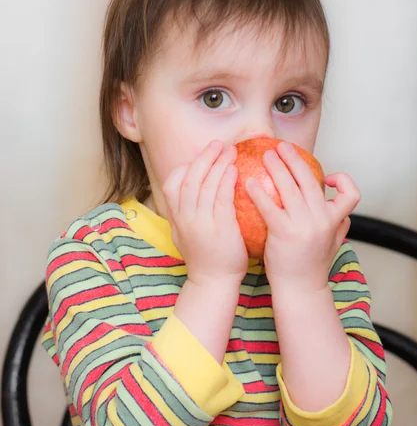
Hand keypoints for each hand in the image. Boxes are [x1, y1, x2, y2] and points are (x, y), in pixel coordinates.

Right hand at [162, 140, 248, 286]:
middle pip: (190, 178)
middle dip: (204, 157)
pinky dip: (226, 181)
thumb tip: (195, 189)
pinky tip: (235, 169)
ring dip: (217, 164)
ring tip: (230, 151)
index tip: (200, 157)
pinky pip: (222, 198)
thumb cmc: (205, 256)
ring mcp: (200, 223)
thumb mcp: (186, 233)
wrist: (213, 282)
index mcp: (176, 217)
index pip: (171, 183)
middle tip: (218, 144)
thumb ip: (187, 212)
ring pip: (205, 185)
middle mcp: (185, 217)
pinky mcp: (219, 228)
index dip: (185, 166)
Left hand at [245, 141, 360, 290]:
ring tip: (265, 155)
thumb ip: (339, 226)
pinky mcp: (284, 232)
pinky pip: (269, 205)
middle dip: (295, 158)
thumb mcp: (333, 244)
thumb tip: (342, 211)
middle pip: (310, 180)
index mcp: (336, 221)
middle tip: (281, 146)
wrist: (300, 290)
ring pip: (290, 186)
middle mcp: (323, 220)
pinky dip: (259, 191)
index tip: (325, 177)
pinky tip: (248, 182)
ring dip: (276, 166)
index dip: (342, 181)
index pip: (352, 194)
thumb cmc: (312, 267)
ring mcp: (304, 225)